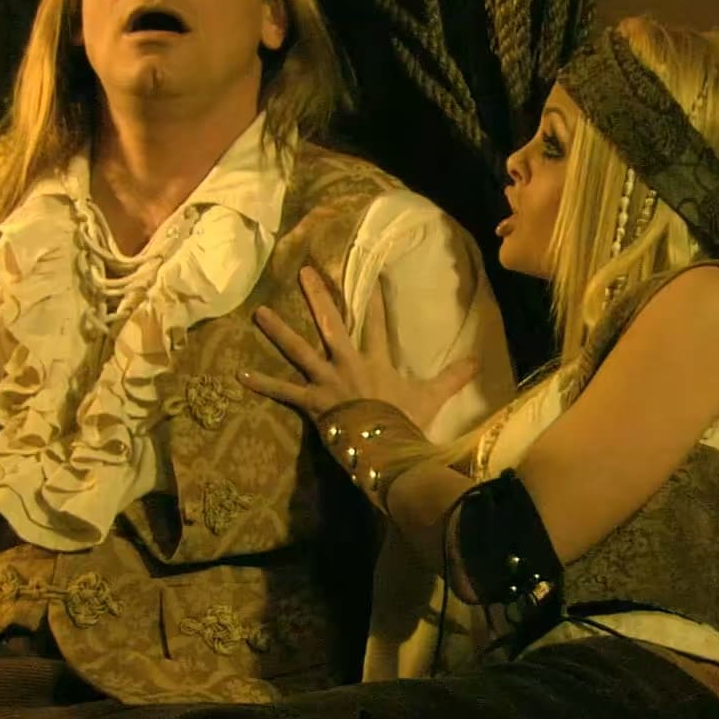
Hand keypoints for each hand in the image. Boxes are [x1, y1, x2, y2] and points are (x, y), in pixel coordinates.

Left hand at [241, 266, 477, 430]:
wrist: (386, 446)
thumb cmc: (407, 421)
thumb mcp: (433, 397)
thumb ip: (454, 377)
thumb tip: (479, 360)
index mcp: (375, 360)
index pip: (375, 323)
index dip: (372, 298)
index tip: (369, 274)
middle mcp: (347, 362)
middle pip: (330, 323)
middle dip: (316, 296)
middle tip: (302, 271)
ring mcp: (326, 380)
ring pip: (299, 350)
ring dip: (278, 331)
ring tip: (259, 312)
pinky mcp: (311, 401)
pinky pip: (283, 392)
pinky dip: (263, 384)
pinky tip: (240, 375)